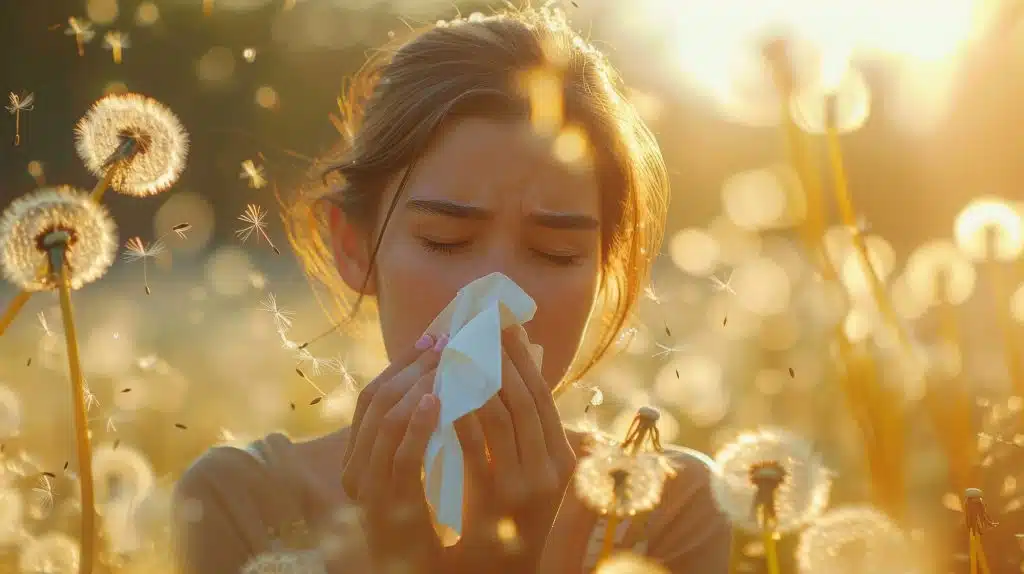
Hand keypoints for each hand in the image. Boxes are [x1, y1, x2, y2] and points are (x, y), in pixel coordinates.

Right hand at [340, 333, 447, 572]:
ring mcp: (367, 490)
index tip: (435, 337)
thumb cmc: (430, 528)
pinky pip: (401, 459)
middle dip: (414, 367)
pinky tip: (439, 402)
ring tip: (448, 363)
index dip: (402, 363)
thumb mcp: (423, 473)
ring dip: (419, 386)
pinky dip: (418, 426)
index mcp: (359, 458)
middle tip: (448, 343)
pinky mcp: (387, 510)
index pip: (372, 397)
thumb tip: (449, 379)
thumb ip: (425, 433)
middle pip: (377, 400)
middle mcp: (355, 471)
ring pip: (385, 421)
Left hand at [451, 325, 576, 572]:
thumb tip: (512, 379)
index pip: (543, 396)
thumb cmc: (514, 524)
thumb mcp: (531, 478)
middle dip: (498, 358)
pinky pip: (473, 443)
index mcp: (563, 458)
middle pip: (523, 397)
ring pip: (500, 414)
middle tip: (476, 327)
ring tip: (455, 351)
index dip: (524, 359)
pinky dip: (457, 412)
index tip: (505, 327)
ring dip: (475, 378)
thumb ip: (527, 437)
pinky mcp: (493, 498)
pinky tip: (441, 392)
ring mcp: (524, 484)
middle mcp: (551, 468)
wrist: (507, 573)